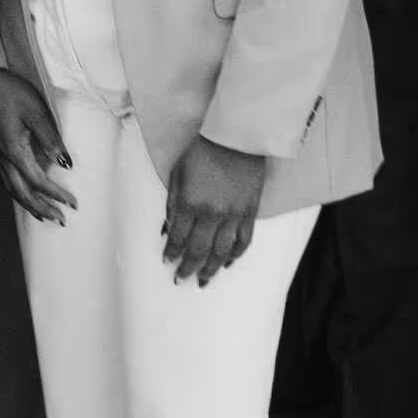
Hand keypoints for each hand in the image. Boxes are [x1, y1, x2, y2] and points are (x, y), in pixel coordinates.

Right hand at [0, 67, 73, 226]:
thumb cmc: (8, 91)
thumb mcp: (35, 111)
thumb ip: (50, 138)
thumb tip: (64, 162)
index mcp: (14, 151)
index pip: (38, 182)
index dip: (56, 194)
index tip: (72, 203)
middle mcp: (4, 158)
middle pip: (23, 194)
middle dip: (42, 209)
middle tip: (61, 219)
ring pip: (12, 190)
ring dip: (29, 205)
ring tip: (44, 215)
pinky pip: (6, 180)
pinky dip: (17, 193)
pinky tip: (23, 193)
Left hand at [162, 135, 269, 284]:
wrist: (235, 137)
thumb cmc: (202, 151)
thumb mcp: (177, 174)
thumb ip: (172, 204)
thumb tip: (167, 229)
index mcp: (190, 203)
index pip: (178, 238)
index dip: (172, 252)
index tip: (167, 260)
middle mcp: (211, 214)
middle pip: (198, 250)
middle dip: (188, 267)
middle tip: (181, 278)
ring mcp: (233, 215)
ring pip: (221, 252)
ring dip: (211, 269)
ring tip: (203, 280)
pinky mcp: (250, 212)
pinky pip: (243, 241)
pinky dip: (235, 255)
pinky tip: (226, 263)